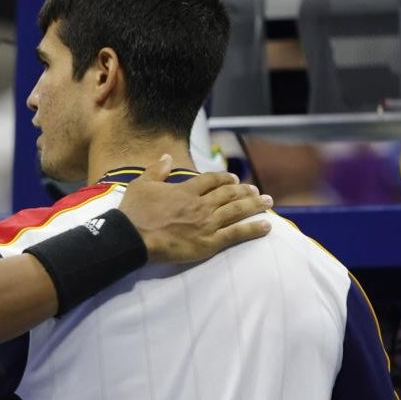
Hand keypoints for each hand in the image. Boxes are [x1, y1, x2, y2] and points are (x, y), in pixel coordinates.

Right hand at [118, 155, 272, 262]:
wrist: (132, 237)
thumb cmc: (134, 213)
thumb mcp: (141, 185)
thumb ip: (156, 170)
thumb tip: (167, 157)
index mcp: (186, 190)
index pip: (211, 180)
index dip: (224, 178)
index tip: (233, 179)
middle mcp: (201, 204)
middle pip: (229, 194)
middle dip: (245, 191)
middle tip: (256, 191)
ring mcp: (207, 223)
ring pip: (237, 210)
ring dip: (255, 205)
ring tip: (268, 202)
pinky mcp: (209, 242)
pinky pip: (236, 234)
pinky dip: (253, 229)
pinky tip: (267, 225)